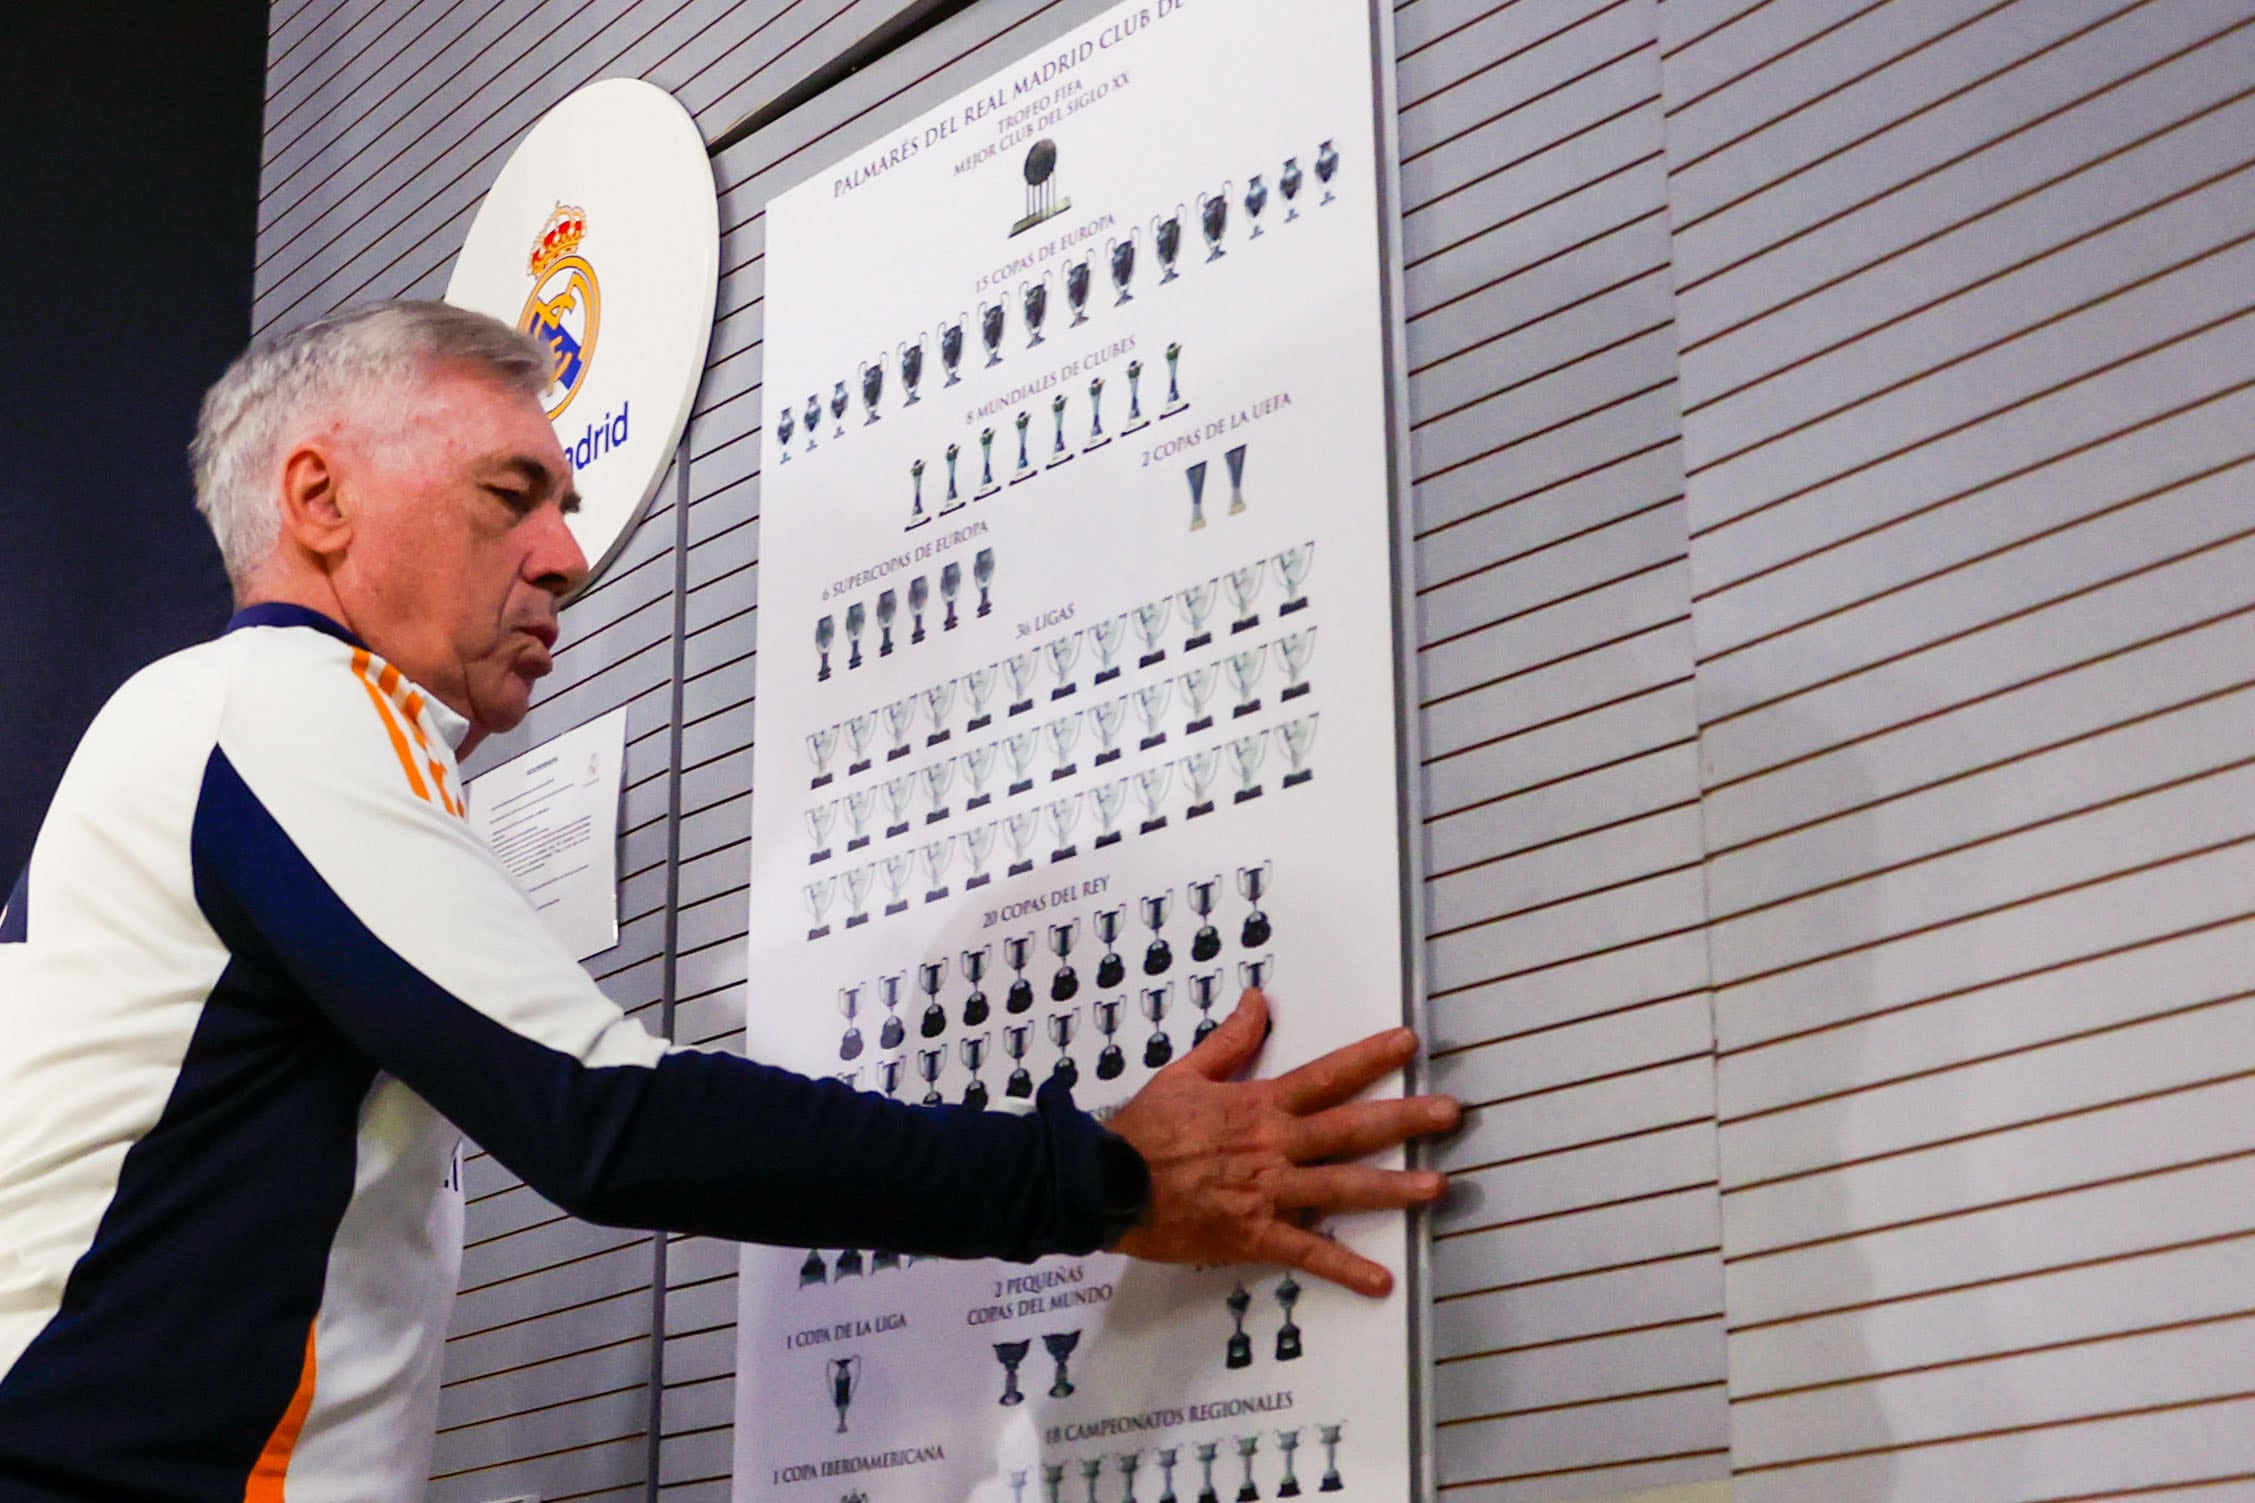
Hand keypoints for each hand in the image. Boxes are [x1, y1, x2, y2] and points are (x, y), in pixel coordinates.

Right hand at [1104, 987, 1458, 1295]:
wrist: (1105, 1186)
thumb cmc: (1142, 1131)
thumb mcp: (1184, 1074)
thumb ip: (1229, 1041)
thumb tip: (1257, 1001)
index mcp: (1258, 1105)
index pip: (1325, 1075)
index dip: (1369, 1058)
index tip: (1409, 1043)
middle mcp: (1272, 1146)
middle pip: (1350, 1129)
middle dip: (1405, 1119)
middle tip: (1451, 1114)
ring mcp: (1267, 1192)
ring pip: (1341, 1188)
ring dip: (1393, 1189)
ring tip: (1438, 1187)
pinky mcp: (1253, 1235)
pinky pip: (1306, 1253)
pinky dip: (1343, 1269)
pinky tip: (1379, 1282)